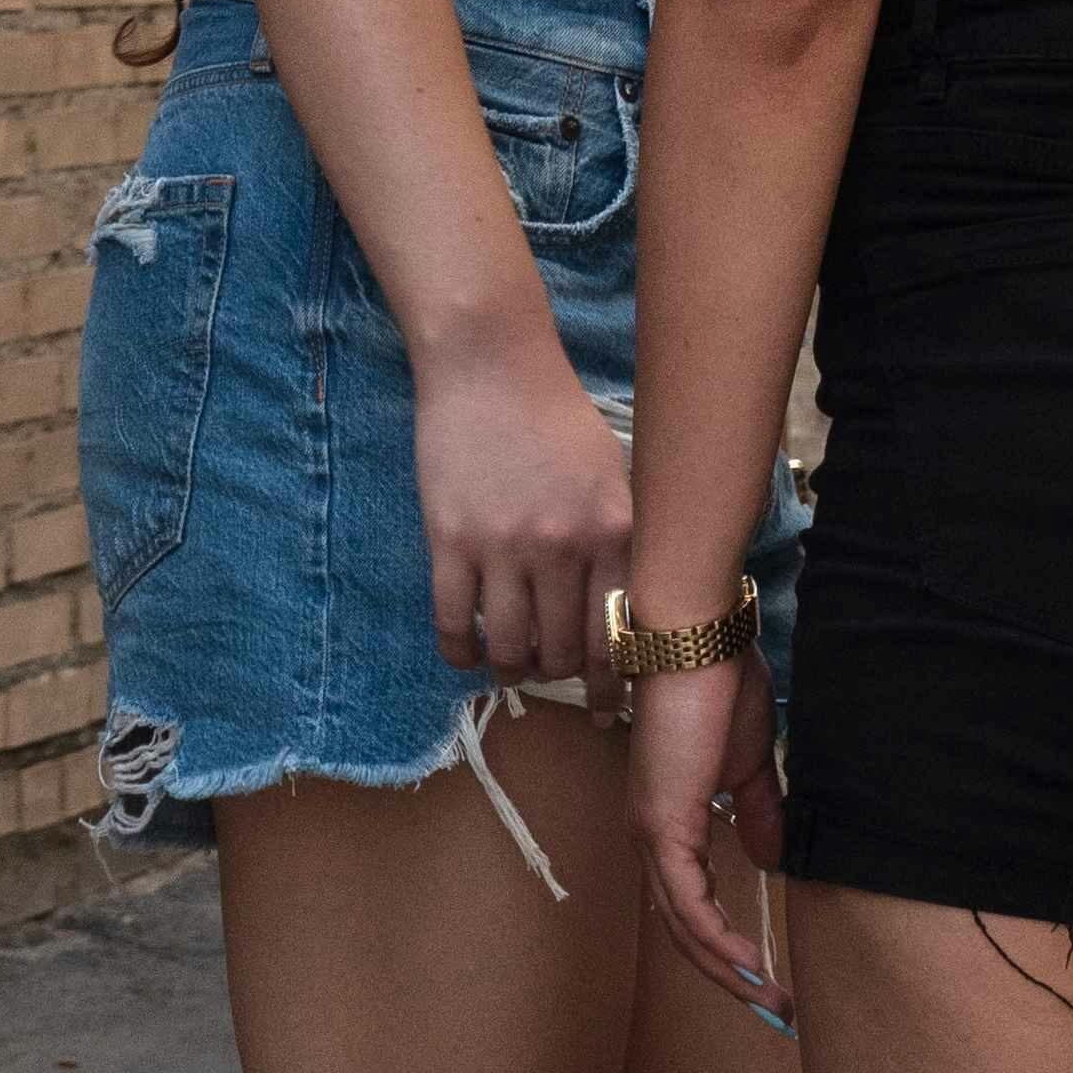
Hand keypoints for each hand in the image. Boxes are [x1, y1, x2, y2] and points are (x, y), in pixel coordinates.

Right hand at [410, 326, 634, 693]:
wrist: (491, 365)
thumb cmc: (558, 418)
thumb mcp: (613, 475)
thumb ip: (620, 543)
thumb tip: (623, 621)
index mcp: (614, 529)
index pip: (617, 637)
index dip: (610, 685)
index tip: (604, 708)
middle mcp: (563, 545)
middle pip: (561, 651)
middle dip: (557, 676)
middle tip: (551, 676)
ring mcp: (502, 546)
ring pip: (508, 649)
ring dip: (510, 670)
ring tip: (511, 666)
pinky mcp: (449, 541)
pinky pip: (453, 625)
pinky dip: (460, 654)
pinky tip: (466, 654)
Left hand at [628, 652, 793, 1018]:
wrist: (696, 640)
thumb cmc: (720, 685)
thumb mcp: (750, 761)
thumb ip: (759, 812)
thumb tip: (772, 860)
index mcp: (668, 821)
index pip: (691, 901)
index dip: (724, 943)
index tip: (766, 974)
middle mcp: (650, 836)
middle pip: (683, 928)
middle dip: (727, 973)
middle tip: (774, 1006)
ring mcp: (651, 834)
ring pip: (682, 926)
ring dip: (725, 969)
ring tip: (768, 999)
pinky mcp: (662, 826)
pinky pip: (689, 904)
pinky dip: (717, 941)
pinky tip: (749, 964)